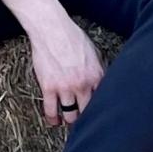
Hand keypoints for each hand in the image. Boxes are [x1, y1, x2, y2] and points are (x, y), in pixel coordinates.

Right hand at [27, 13, 105, 127]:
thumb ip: (99, 70)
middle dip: (86, 118)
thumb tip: (103, 83)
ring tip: (70, 121)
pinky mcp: (49, 88)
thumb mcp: (94, 52)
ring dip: (70, 120)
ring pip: (70, 115)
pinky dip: (53, 119)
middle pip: (87, 112)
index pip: (102, 101)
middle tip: (85, 122)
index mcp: (96, 75)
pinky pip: (51, 110)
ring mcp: (65, 88)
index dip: (101, 110)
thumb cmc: (71, 36)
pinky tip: (55, 122)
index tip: (100, 116)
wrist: (51, 28)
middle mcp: (82, 84)